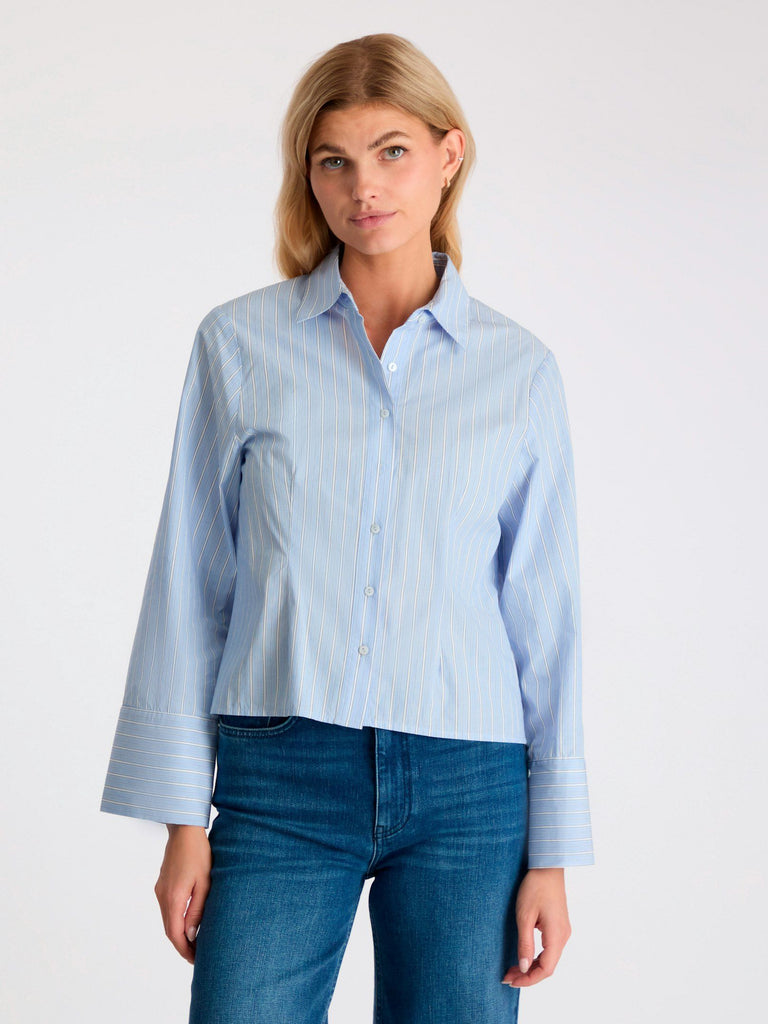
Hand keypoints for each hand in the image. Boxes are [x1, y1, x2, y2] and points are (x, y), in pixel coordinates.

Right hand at [154, 824, 211, 963]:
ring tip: (194, 942)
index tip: (195, 960)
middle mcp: (162, 897)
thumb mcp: (205, 883)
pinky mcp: (162, 885)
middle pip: (169, 930)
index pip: (175, 934)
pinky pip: (167, 909)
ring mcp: (160, 890)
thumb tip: (191, 934)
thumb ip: (197, 910)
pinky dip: (175, 921)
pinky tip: (186, 922)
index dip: (184, 950)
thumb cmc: (198, 853)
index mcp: (173, 898)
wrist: (184, 831)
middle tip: (196, 956)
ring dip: (178, 934)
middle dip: (182, 946)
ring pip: (167, 920)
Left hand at [502, 867, 571, 986]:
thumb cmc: (535, 888)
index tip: (511, 981)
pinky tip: (524, 956)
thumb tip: (524, 967)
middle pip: (548, 966)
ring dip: (532, 966)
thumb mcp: (525, 916)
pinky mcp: (559, 926)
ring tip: (513, 969)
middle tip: (508, 976)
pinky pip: (549, 949)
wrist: (547, 867)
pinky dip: (537, 956)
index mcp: (557, 936)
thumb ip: (525, 944)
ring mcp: (563, 931)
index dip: (529, 979)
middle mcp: (563, 936)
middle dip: (528, 975)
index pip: (546, 969)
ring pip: (549, 958)